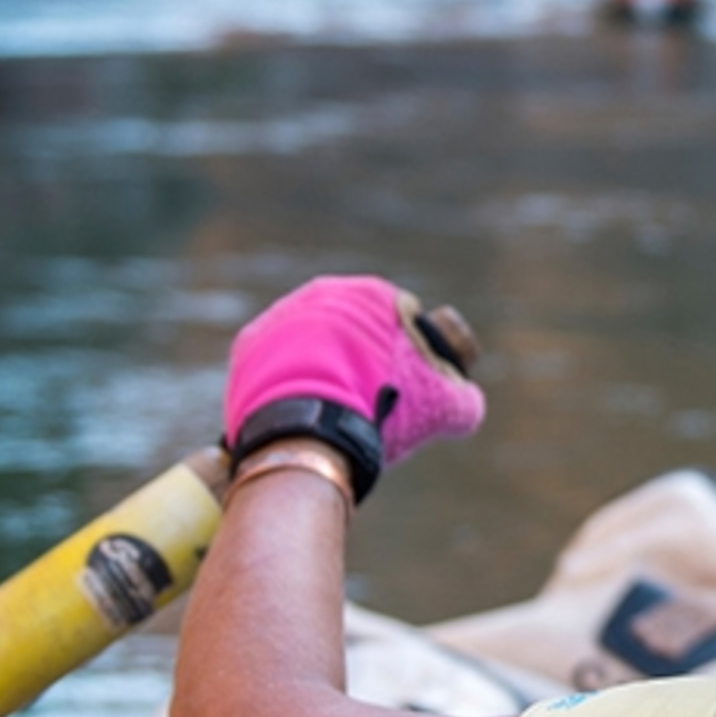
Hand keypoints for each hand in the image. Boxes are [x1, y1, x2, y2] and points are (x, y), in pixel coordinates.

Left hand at [223, 276, 484, 499]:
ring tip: (337, 411)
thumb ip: (465, 397)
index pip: (411, 321)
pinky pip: (277, 360)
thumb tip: (464, 400)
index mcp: (378, 294)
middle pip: (360, 332)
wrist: (308, 425)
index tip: (415, 391)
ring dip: (330, 369)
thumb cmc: (382, 408)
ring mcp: (284, 314)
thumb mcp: (444, 407)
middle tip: (375, 405)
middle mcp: (328, 291)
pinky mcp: (250, 344)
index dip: (421, 359)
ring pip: (318, 344)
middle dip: (370, 363)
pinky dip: (291, 380)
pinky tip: (304, 409)